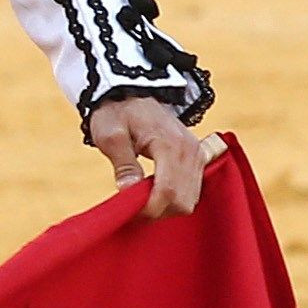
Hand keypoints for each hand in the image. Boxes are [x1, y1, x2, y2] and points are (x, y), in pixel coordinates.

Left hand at [88, 95, 217, 217]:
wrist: (131, 95)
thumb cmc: (116, 114)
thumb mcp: (110, 135)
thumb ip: (123, 163)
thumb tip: (129, 191)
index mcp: (170, 144)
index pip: (168, 190)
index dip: (149, 209)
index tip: (128, 212)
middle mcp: (190, 151)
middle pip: (182, 201)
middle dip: (157, 211)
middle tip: (132, 207)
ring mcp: (197, 155)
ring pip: (190, 200)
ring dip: (166, 207)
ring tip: (141, 199)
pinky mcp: (198, 159)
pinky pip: (192, 191)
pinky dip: (174, 199)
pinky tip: (153, 193)